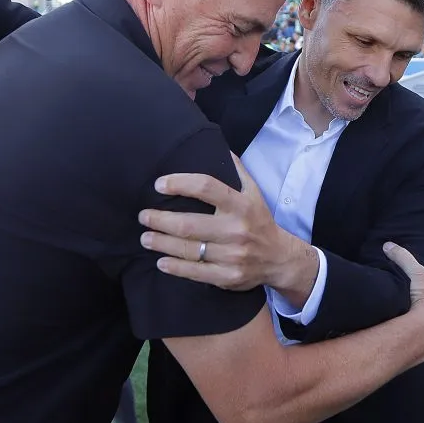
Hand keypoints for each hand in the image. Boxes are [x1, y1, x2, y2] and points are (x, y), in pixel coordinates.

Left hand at [139, 153, 317, 300]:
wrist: (279, 259)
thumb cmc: (259, 221)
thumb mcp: (254, 192)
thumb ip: (236, 170)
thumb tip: (218, 146)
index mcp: (241, 204)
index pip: (206, 187)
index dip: (180, 183)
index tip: (159, 185)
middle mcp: (237, 229)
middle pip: (189, 224)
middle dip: (160, 219)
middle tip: (143, 216)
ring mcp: (233, 255)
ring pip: (189, 249)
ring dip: (161, 243)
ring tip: (145, 237)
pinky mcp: (228, 276)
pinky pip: (196, 272)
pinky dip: (175, 267)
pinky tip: (160, 261)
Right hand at [382, 242, 423, 347]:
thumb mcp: (416, 272)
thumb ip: (403, 257)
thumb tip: (388, 245)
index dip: (421, 268)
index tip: (409, 265)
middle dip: (416, 286)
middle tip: (399, 281)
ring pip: (419, 305)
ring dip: (411, 303)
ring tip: (394, 298)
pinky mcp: (422, 330)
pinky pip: (413, 319)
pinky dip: (406, 316)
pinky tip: (396, 314)